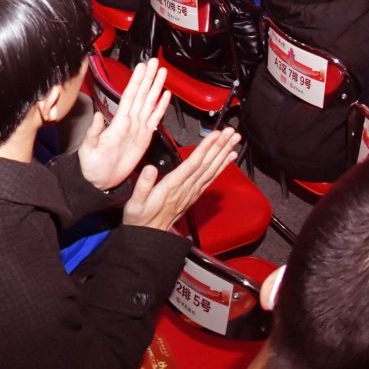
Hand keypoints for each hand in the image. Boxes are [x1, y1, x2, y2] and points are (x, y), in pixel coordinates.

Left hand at [77, 59, 169, 190]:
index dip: (136, 81)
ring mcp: (138, 129)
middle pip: (142, 95)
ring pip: (149, 103)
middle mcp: (129, 122)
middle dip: (149, 78)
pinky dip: (161, 107)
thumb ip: (94, 133)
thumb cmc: (92, 165)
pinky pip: (154, 120)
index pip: (129, 96)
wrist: (99, 180)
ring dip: (156, 88)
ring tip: (163, 73)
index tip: (142, 67)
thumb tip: (98, 117)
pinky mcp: (144, 138)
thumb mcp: (89, 148)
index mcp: (118, 122)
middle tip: (156, 62)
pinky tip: (166, 96)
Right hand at [122, 128, 240, 231]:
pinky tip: (227, 159)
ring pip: (211, 170)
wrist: (150, 236)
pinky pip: (210, 178)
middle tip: (232, 132)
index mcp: (172, 186)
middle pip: (207, 164)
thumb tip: (150, 169)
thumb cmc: (140, 218)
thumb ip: (142, 185)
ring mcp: (191, 192)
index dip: (206, 149)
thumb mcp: (135, 203)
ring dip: (223, 154)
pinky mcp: (193, 195)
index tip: (216, 135)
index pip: (193, 164)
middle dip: (220, 146)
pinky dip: (220, 167)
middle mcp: (186, 188)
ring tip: (234, 141)